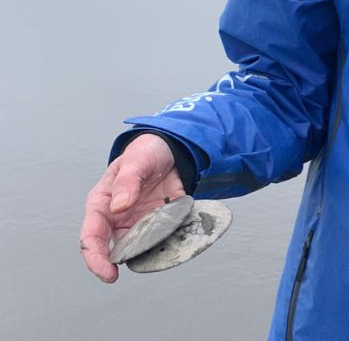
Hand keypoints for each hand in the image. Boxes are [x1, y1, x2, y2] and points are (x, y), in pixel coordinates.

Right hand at [79, 133, 185, 281]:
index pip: (92, 237)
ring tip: (164, 254)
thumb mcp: (135, 161)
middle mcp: (119, 220)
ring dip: (150, 254)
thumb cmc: (144, 154)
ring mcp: (140, 224)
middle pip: (114, 250)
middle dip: (122, 264)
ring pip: (141, 248)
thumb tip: (119, 206)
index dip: (96, 258)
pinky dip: (172, 244)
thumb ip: (128, 182)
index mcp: (102, 205)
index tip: (108, 272)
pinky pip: (165, 239)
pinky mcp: (161, 224)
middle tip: (137, 269)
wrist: (170, 151)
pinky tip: (182, 243)